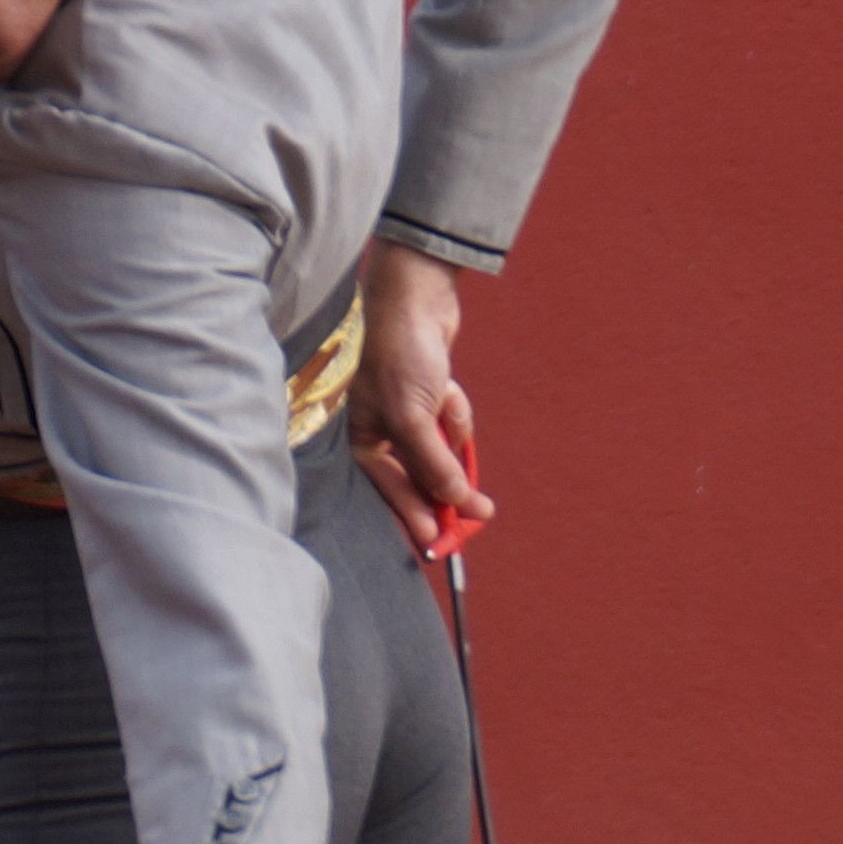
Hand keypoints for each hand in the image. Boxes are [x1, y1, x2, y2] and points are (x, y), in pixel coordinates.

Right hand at [348, 240, 492, 554]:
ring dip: (452, 434)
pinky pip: (451, 423)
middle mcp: (382, 435)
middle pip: (419, 478)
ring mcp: (407, 418)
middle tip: (479, 514)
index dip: (417, 518)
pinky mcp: (429, 401)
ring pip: (441, 449)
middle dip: (446, 490)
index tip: (441, 544)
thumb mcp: (414, 418)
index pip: (392, 492)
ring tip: (447, 403)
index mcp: (363, 443)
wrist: (416, 299)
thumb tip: (453, 501)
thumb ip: (431, 464)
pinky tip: (449, 389)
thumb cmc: (400, 356)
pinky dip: (456, 412)